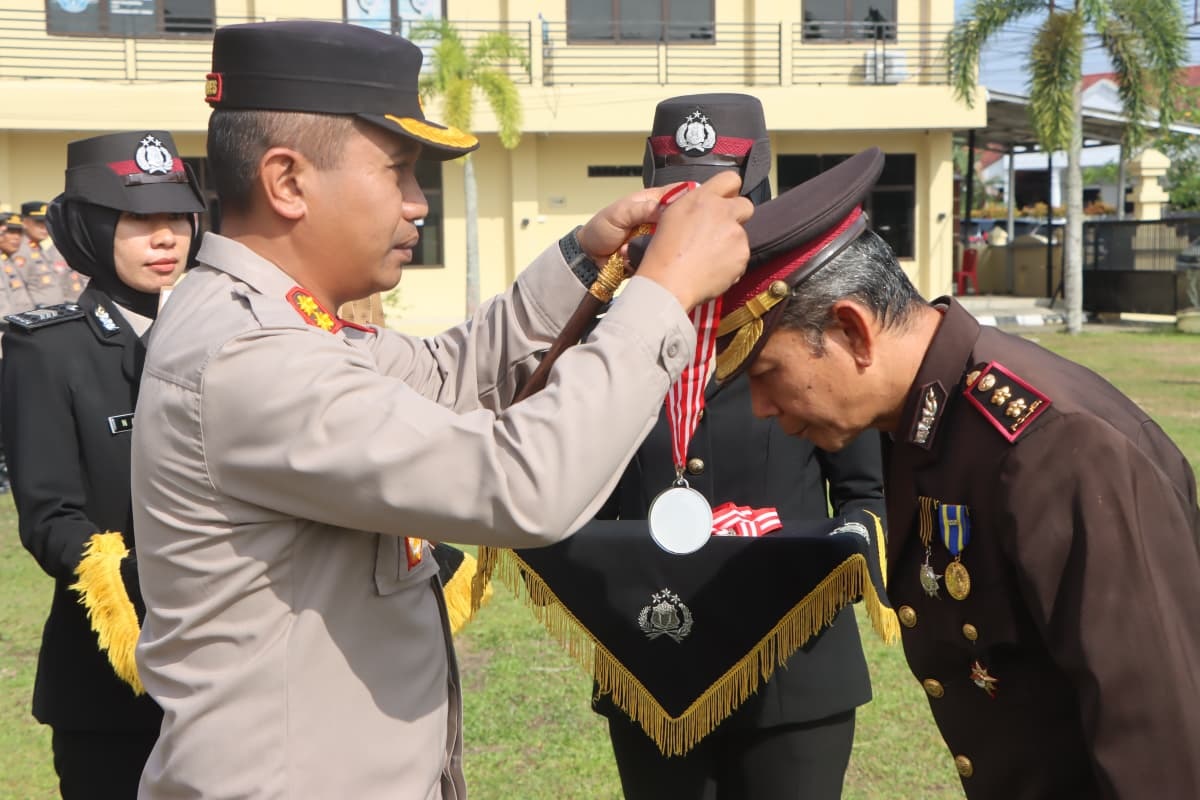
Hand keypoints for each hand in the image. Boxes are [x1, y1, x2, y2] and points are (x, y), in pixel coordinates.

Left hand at [575, 184, 675, 262]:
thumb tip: (665, 207)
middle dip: (666, 229)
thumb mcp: (619, 214)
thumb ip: (643, 209)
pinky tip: (628, 255)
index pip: (678, 193)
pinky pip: (659, 258)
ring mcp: (656, 238)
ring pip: (671, 242)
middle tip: (647, 232)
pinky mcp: (653, 254)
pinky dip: (644, 258)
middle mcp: (658, 218)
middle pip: (681, 220)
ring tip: (629, 245)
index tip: (683, 210)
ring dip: (651, 245)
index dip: (686, 199)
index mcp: (652, 201)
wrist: (589, 256)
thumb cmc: (600, 229)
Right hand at [636, 171, 752, 310]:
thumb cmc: (662, 253)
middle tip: (719, 231)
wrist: (668, 283)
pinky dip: (731, 263)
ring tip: (708, 257)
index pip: (731, 179)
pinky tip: (712, 268)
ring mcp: (736, 234)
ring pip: (741, 234)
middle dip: (736, 216)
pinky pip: (741, 256)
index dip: (730, 190)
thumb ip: (695, 205)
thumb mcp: (672, 216)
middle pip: (746, 205)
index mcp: (703, 198)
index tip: (726, 200)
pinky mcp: (742, 255)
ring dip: (730, 243)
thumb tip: (707, 205)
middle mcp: (723, 212)